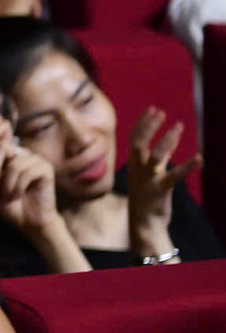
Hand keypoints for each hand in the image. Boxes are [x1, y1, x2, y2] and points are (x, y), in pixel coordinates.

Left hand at [0, 119, 61, 237]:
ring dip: (7, 183)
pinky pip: (27, 172)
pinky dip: (18, 186)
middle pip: (4, 147)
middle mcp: (24, 154)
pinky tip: (17, 195)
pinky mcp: (46, 169)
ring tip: (7, 196)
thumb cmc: (10, 205)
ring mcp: (36, 160)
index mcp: (10, 156)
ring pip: (14, 164)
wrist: (30, 222)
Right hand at [126, 107, 197, 253]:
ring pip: (156, 156)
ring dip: (167, 140)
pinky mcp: (161, 190)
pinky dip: (188, 167)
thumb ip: (157, 158)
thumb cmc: (146, 197)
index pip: (133, 138)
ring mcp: (149, 179)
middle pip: (139, 142)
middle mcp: (139, 169)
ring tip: (179, 127)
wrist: (144, 223)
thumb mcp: (147, 174)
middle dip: (149, 126)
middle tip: (161, 112)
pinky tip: (199, 158)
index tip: (153, 109)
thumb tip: (169, 142)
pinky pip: (175, 176)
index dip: (142, 122)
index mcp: (135, 164)